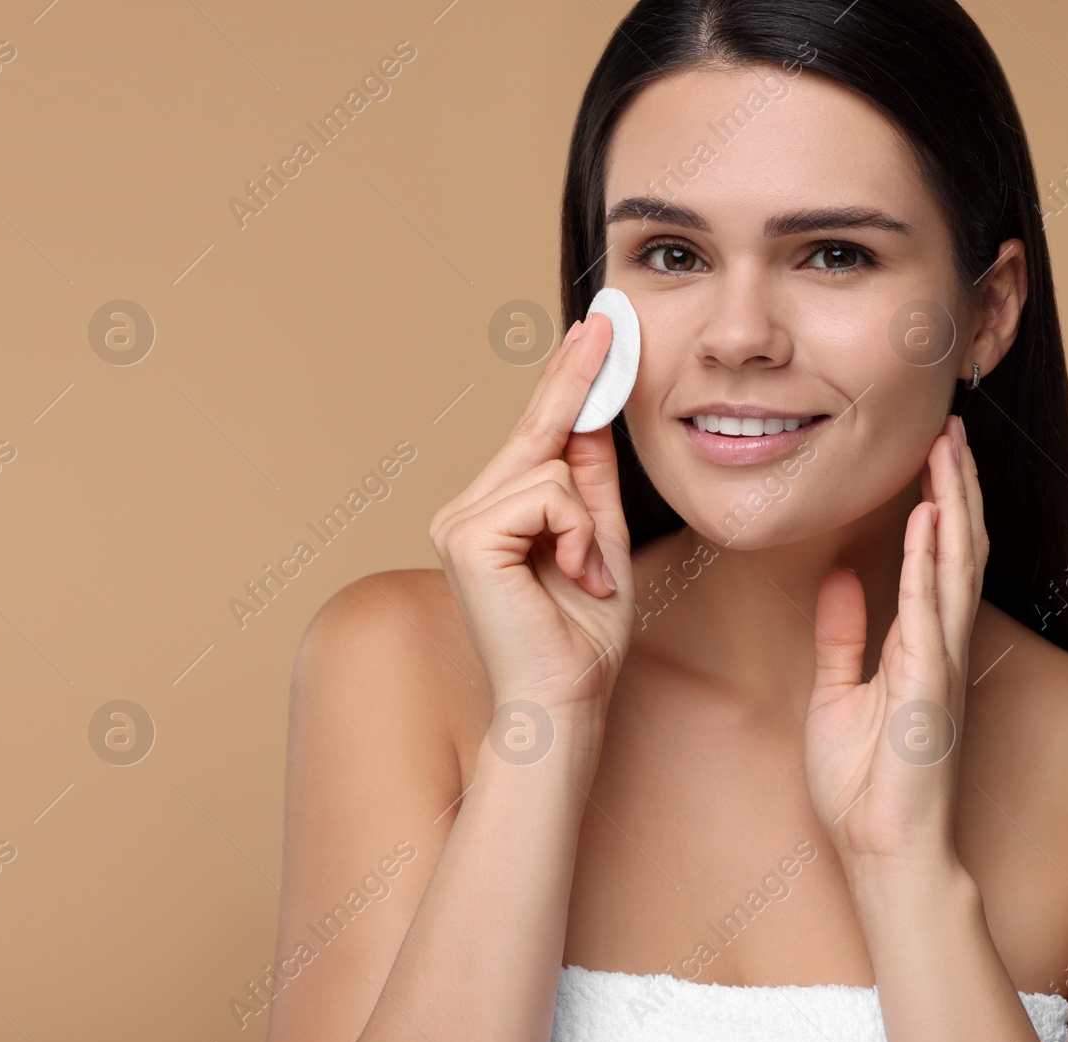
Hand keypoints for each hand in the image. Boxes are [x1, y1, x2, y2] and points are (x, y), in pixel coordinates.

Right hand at [428, 313, 631, 738]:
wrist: (565, 699)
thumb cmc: (583, 635)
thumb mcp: (602, 540)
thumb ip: (591, 480)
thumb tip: (595, 413)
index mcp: (495, 511)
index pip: (538, 432)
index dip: (567, 378)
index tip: (593, 327)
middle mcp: (466, 508)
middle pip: (538, 429)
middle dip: (580, 382)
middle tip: (608, 317)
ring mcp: (459, 518)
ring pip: (548, 463)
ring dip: (587, 521)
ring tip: (586, 573)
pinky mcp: (466, 534)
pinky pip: (546, 492)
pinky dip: (576, 533)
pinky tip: (572, 575)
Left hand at [803, 414, 989, 868]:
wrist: (881, 852)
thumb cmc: (866, 786)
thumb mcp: (838, 694)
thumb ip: (845, 634)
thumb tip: (842, 576)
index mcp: (920, 646)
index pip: (935, 559)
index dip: (938, 502)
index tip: (930, 448)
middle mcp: (940, 647)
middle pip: (956, 548)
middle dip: (955, 484)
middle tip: (950, 424)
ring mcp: (941, 666)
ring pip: (955, 567)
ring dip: (953, 504)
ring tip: (948, 447)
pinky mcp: (930, 691)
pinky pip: (929, 615)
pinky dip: (930, 565)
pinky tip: (930, 520)